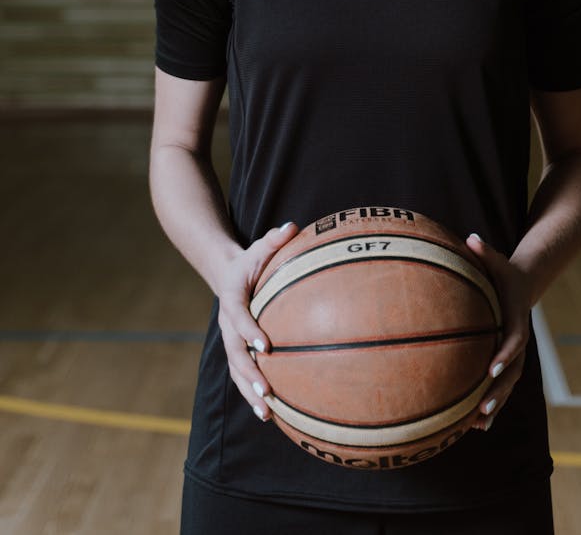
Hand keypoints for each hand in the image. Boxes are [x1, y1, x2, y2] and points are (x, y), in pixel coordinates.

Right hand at [216, 221, 297, 420]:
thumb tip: (293, 226)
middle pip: (234, 352)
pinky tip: (271, 413)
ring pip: (236, 370)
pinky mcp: (237, 350)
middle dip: (249, 373)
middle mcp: (227, 323)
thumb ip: (275, 238)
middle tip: (266, 390)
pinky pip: (243, 374)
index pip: (238, 315)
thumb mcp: (261, 245)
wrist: (227, 273)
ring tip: (267, 413)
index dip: (249, 330)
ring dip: (249, 391)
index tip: (265, 345)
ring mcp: (230, 339)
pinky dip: (253, 393)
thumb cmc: (252, 259)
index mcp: (232, 297)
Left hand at [465, 233, 532, 431]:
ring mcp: (514, 353)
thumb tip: (471, 237)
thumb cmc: (504, 272)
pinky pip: (500, 385)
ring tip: (478, 425)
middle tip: (482, 408)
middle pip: (513, 371)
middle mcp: (518, 340)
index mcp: (517, 319)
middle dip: (498, 391)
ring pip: (508, 384)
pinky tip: (475, 425)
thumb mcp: (498, 260)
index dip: (504, 355)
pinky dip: (491, 403)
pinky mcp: (506, 359)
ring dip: (495, 404)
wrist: (523, 284)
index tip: (490, 368)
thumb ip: (485, 251)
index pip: (514, 340)